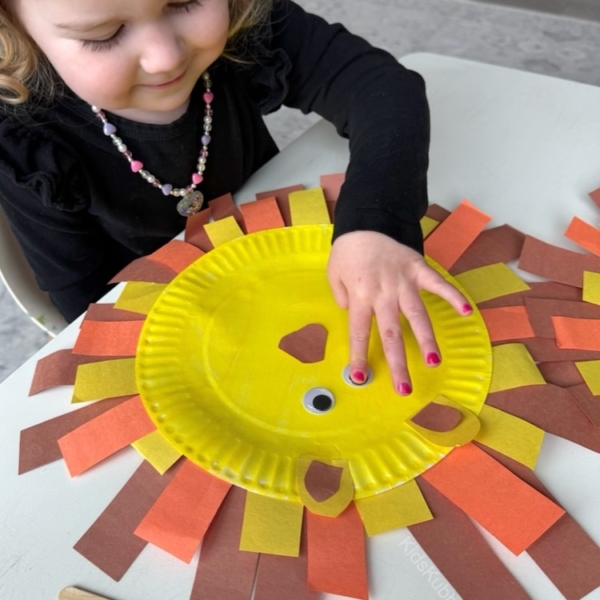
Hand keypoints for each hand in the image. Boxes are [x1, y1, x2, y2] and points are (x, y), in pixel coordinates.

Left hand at [327, 231, 471, 395]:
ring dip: (426, 339)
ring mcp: (403, 282)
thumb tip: (354, 315)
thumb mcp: (333, 275)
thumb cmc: (347, 252)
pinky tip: (465, 312)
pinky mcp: (419, 269)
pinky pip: (438, 284)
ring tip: (433, 362)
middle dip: (398, 363)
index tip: (361, 376)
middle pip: (391, 333)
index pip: (360, 331)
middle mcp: (383, 293)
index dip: (360, 355)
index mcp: (360, 296)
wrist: (366, 222)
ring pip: (416, 315)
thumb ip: (342, 299)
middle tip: (404, 388)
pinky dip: (452, 296)